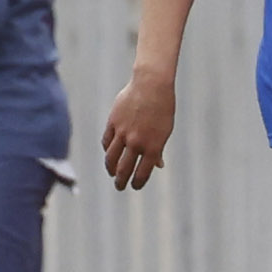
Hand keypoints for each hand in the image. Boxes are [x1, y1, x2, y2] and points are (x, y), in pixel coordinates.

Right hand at [99, 61, 175, 188]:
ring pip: (111, 158)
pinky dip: (107, 150)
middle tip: (120, 186)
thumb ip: (159, 149)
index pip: (142, 173)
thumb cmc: (163, 108)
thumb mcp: (165, 130)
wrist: (151, 85)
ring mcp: (123, 133)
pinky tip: (109, 153)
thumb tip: (158, 165)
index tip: (135, 186)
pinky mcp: (113, 123)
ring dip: (110, 169)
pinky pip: (106, 141)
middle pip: (124, 169)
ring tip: (111, 173)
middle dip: (121, 181)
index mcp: (153, 147)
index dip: (138, 183)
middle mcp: (136, 142)